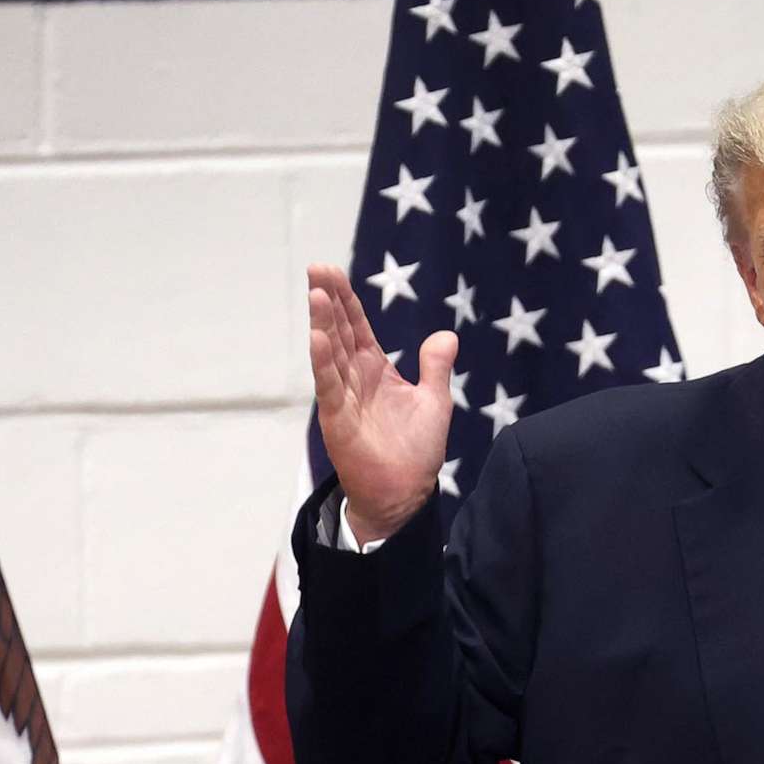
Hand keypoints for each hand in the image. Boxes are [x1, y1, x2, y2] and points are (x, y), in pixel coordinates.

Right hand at [307, 263, 456, 543]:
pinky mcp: (338, 419)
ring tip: (317, 294)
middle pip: (340, 331)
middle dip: (330, 300)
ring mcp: (343, 397)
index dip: (347, 299)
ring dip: (323, 323)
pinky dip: (323, 362)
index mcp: (375, 369)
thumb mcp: (434, 401)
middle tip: (317, 269)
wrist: (404, 494)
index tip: (332, 271)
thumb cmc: (415, 451)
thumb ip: (436, 367)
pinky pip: (329, 386)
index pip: (358, 326)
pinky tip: (318, 337)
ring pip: (331, 353)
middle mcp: (354, 378)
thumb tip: (446, 334)